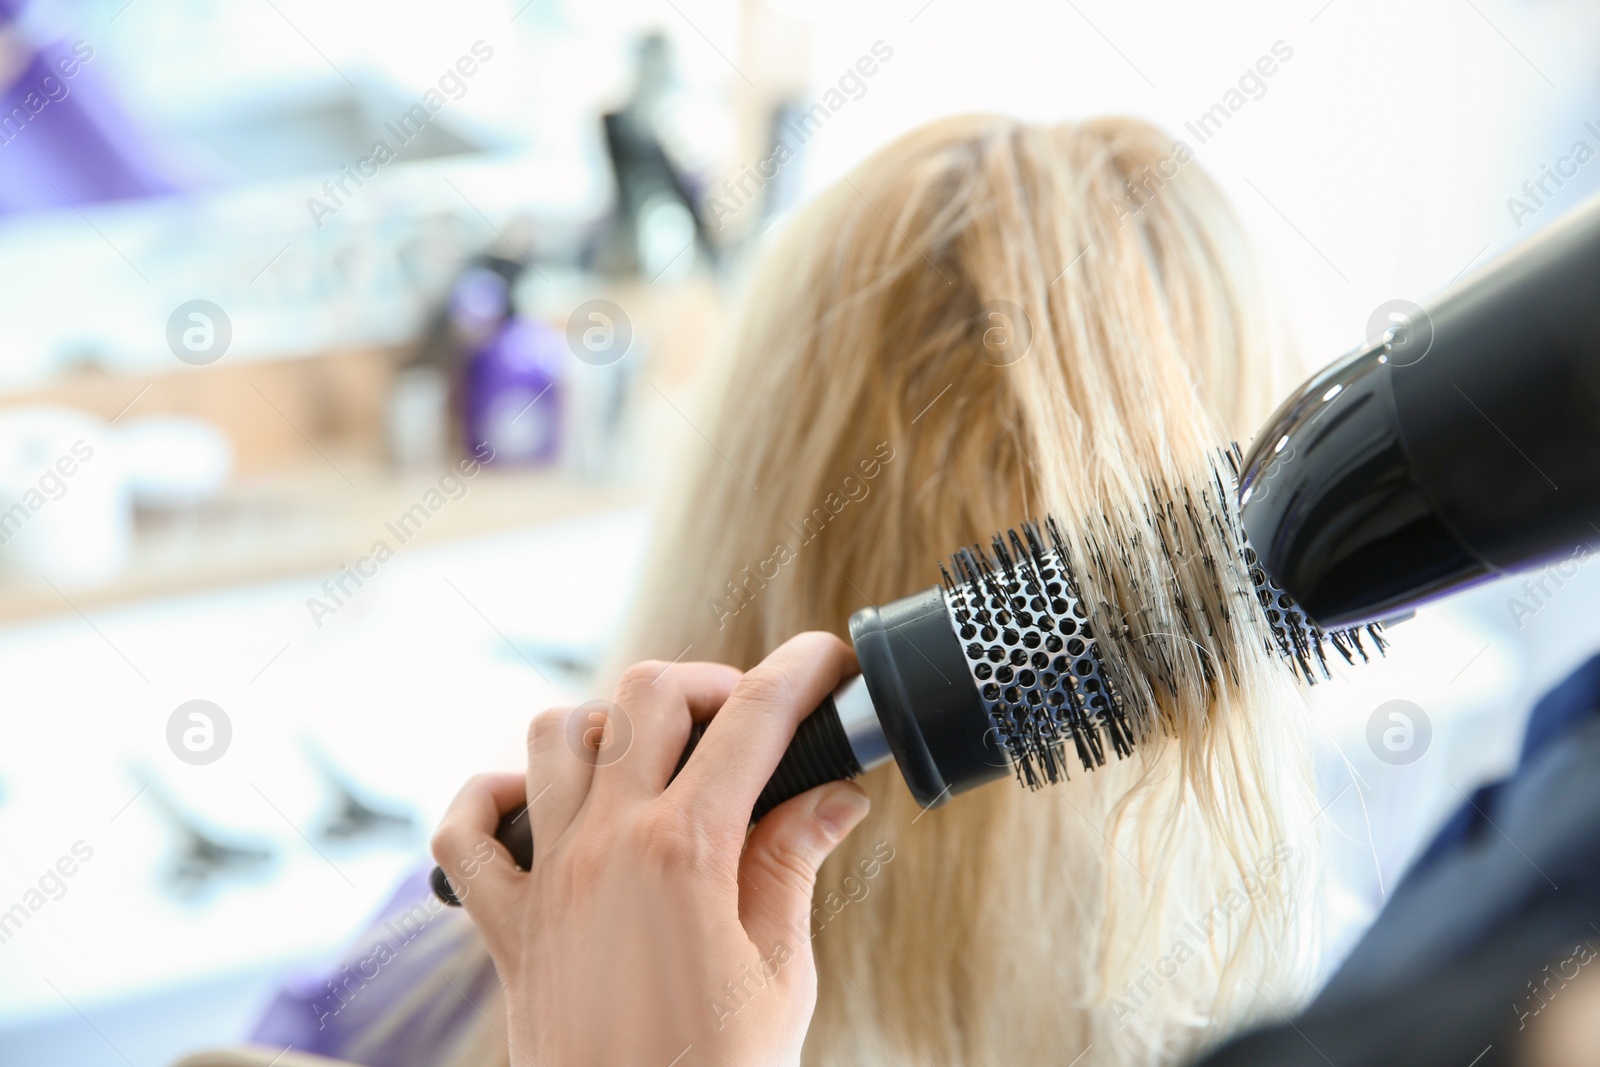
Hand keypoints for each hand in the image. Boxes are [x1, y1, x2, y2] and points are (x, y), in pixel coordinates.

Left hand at [431, 632, 872, 1066]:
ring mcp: (546, 877)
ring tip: (653, 762)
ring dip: (607, 727)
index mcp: (687, 851)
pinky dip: (493, 799)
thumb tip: (832, 796)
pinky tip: (541, 808)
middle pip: (648, 695)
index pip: (753, 720)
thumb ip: (792, 864)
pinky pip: (464, 830)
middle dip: (707, 685)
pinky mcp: (504, 923)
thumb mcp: (779, 972)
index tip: (828, 660)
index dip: (801, 673)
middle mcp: (606, 843)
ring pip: (553, 736)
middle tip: (747, 723)